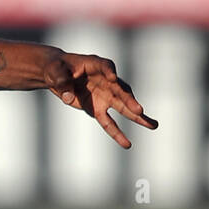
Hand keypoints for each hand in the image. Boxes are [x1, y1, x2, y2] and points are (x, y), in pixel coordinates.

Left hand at [44, 51, 158, 148]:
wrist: (57, 75)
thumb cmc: (56, 69)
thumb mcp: (54, 72)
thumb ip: (61, 82)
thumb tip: (67, 97)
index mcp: (94, 65)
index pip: (106, 67)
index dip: (110, 72)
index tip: (113, 78)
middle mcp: (105, 80)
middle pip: (120, 89)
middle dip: (129, 100)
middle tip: (140, 110)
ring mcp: (104, 95)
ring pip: (122, 107)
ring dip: (136, 117)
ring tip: (153, 125)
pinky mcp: (98, 108)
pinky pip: (108, 122)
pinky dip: (117, 133)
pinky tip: (127, 144)